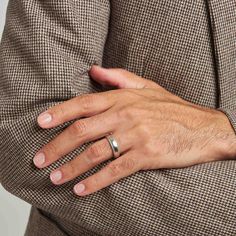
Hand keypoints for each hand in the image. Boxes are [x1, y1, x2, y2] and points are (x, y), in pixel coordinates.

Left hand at [33, 65, 235, 195]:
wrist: (204, 127)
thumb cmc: (173, 107)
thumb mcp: (147, 86)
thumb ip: (118, 77)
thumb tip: (93, 70)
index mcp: (123, 99)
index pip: (83, 104)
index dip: (60, 113)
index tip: (41, 123)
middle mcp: (126, 116)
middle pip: (83, 131)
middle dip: (57, 145)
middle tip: (39, 159)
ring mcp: (136, 137)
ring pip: (95, 153)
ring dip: (72, 167)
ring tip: (55, 177)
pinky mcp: (146, 156)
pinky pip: (115, 170)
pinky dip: (96, 181)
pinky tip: (81, 189)